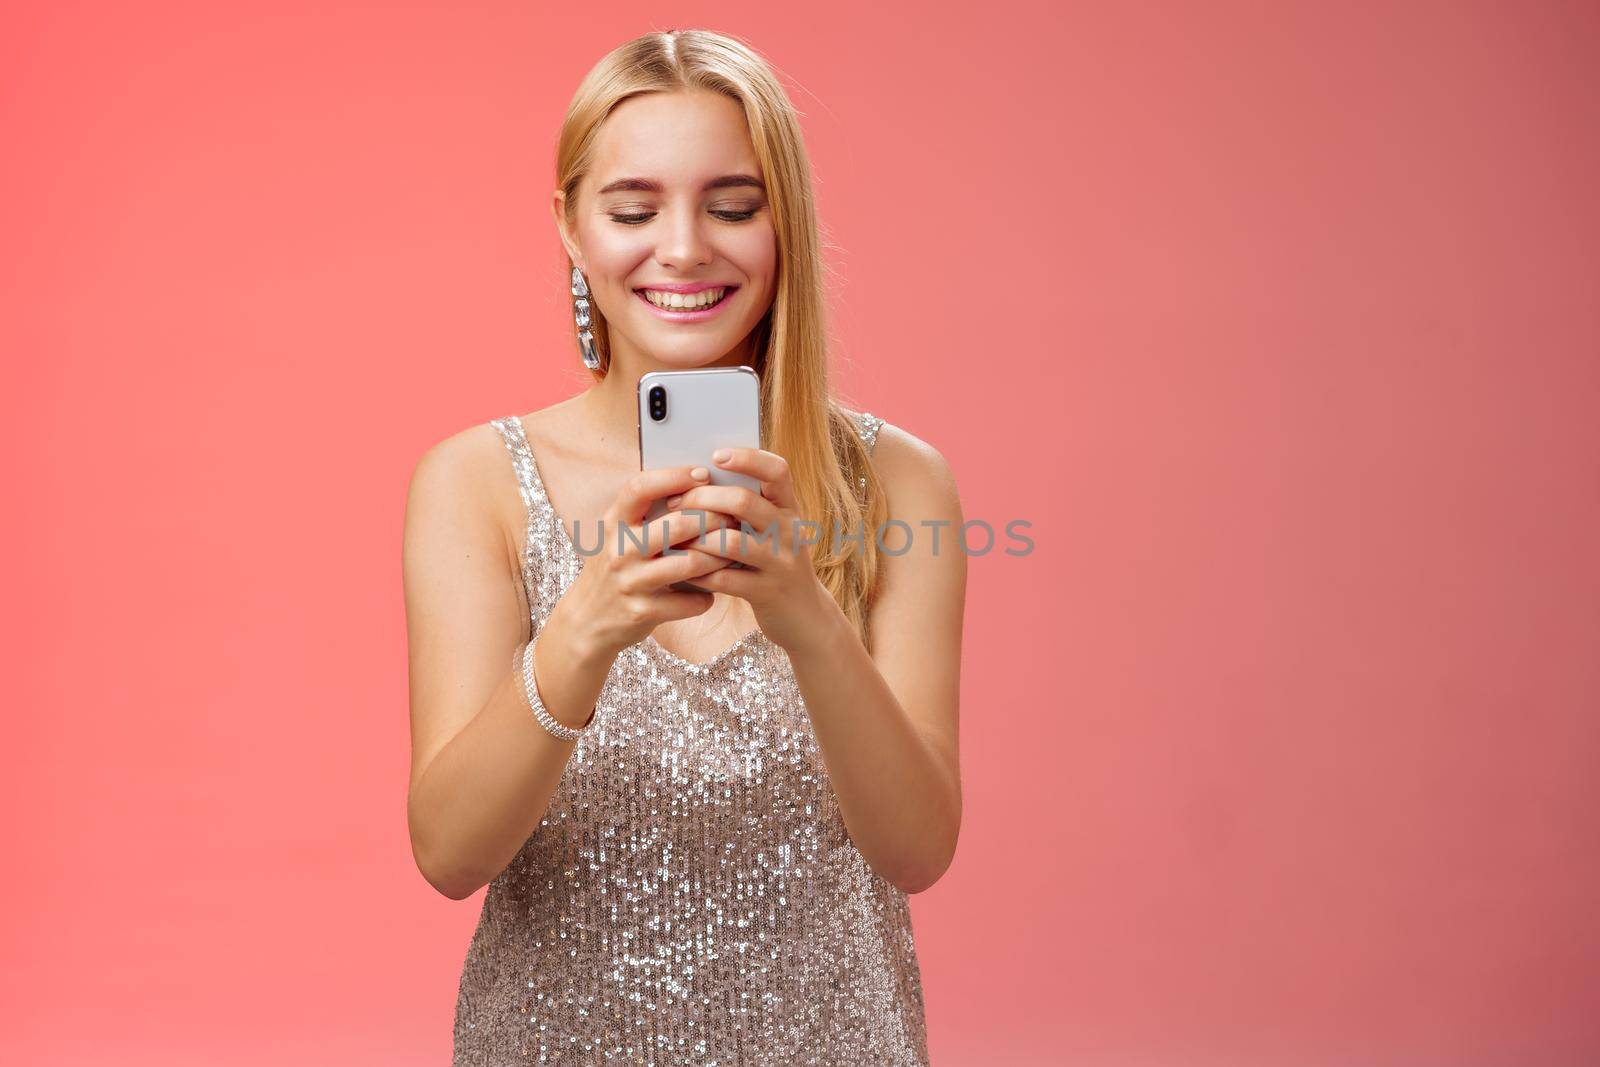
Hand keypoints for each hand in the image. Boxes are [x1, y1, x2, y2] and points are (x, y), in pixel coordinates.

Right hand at [554, 464, 737, 659]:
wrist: (587, 621)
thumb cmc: (616, 569)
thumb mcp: (619, 537)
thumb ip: (647, 515)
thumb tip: (697, 486)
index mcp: (614, 524)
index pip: (640, 488)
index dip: (674, 477)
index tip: (702, 473)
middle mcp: (620, 550)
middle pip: (677, 526)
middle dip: (712, 519)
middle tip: (733, 518)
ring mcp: (630, 582)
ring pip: (689, 564)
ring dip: (717, 558)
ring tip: (731, 554)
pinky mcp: (642, 611)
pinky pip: (688, 602)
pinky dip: (706, 597)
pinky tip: (711, 592)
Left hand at [661, 447, 843, 654]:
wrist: (805, 616)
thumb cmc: (775, 564)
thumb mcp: (772, 531)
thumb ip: (748, 508)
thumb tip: (698, 480)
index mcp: (790, 509)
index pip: (777, 470)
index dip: (747, 458)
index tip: (716, 456)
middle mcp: (789, 532)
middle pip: (745, 502)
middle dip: (703, 499)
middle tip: (675, 503)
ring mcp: (780, 564)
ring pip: (730, 542)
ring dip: (696, 538)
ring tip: (674, 538)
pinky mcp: (767, 593)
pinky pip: (724, 579)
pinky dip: (698, 573)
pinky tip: (682, 570)